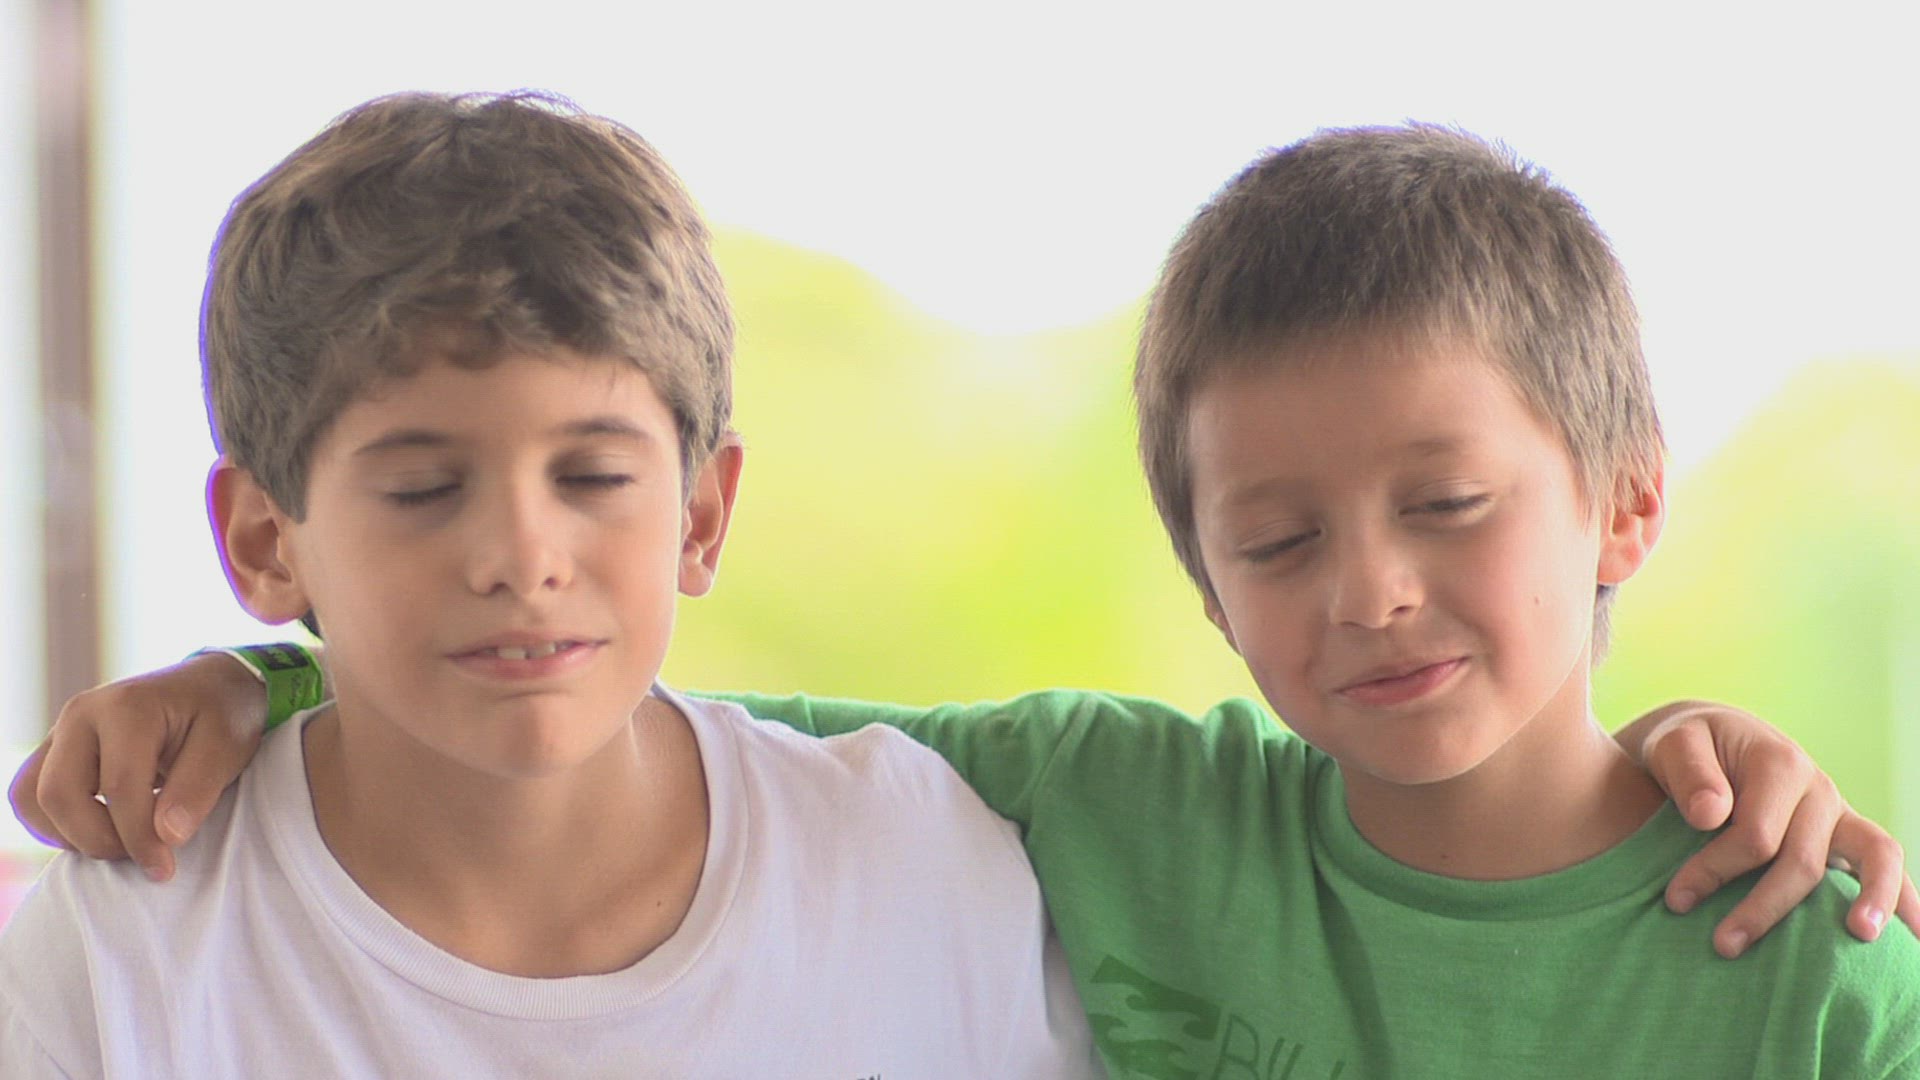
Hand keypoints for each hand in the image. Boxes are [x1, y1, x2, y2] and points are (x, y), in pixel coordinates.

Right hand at [8, 652, 267, 882]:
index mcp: (128, 706)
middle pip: (59, 795)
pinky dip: (58, 825)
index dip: (139, 837)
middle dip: (99, 840)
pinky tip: (104, 830)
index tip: (164, 868)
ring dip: (71, 835)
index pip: (119, 787)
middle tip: (145, 856)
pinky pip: (31, 798)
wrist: (209, 686)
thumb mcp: (227, 746)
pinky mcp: (55, 749)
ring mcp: (61, 730)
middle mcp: (82, 714)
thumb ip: (197, 790)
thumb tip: (166, 838)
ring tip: (125, 843)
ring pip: (32, 799)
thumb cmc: (222, 714)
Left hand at [1628, 699, 1918, 956]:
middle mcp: (1819, 788)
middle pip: (1803, 859)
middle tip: (1722, 946)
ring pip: (1874, 856)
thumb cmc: (1690, 748)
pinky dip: (1905, 898)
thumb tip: (1710, 815)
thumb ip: (1688, 773)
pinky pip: (1886, 863)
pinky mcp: (1848, 837)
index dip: (1715, 871)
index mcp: (1778, 763)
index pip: (1756, 834)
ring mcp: (1840, 814)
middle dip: (1762, 908)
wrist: (1714, 740)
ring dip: (1870, 899)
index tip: (1677, 900)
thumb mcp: (1674, 744)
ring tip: (1859, 936)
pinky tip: (1913, 937)